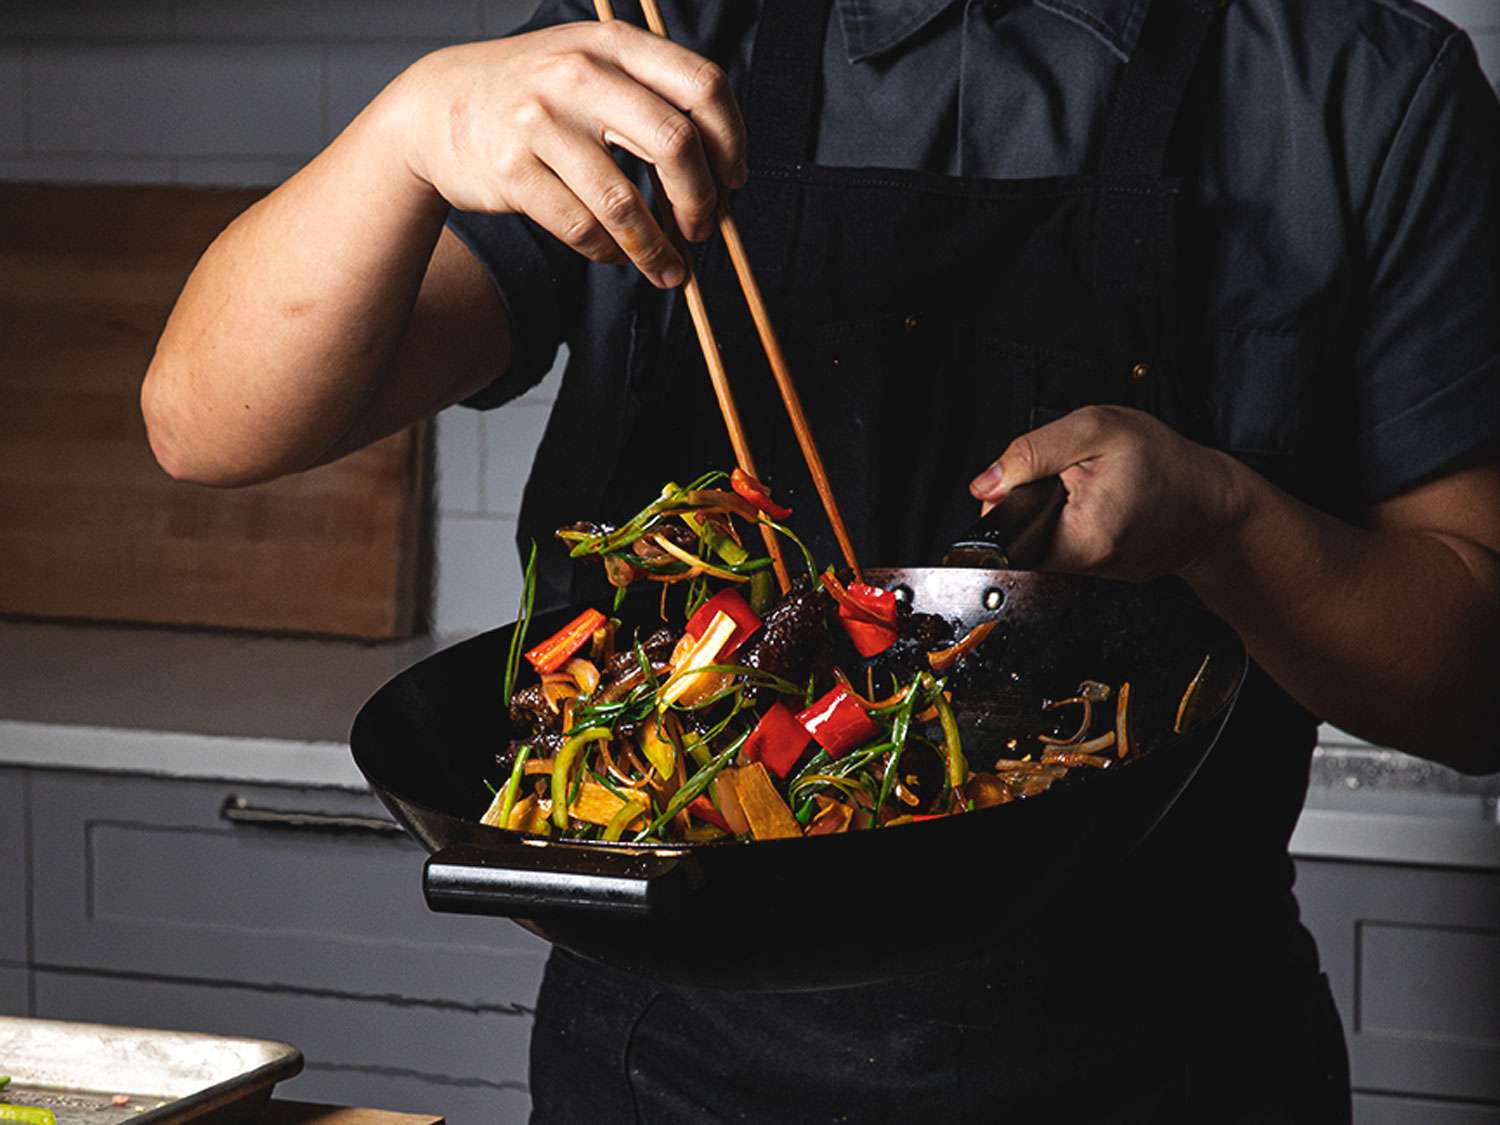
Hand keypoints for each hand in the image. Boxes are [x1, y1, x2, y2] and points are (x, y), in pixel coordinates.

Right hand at [388, 21, 746, 287]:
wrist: (435, 106)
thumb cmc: (534, 95)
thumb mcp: (591, 66)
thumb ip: (650, 98)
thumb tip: (721, 175)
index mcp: (613, 44)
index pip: (703, 86)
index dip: (732, 141)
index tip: (734, 180)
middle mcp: (579, 74)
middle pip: (674, 144)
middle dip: (701, 201)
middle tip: (704, 230)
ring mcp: (541, 122)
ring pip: (624, 203)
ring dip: (657, 248)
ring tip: (669, 270)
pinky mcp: (511, 170)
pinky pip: (581, 228)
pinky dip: (608, 252)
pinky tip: (615, 255)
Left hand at [969, 406, 1246, 581]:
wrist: (1212, 502)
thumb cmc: (1165, 464)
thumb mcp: (1096, 431)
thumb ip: (1031, 453)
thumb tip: (985, 484)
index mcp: (1080, 536)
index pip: (1006, 530)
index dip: (1007, 498)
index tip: (1031, 479)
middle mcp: (1083, 566)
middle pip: (1021, 535)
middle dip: (1033, 501)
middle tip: (1071, 477)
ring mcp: (1091, 576)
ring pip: (1042, 540)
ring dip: (1053, 512)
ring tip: (1089, 491)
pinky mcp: (1100, 575)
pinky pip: (1065, 547)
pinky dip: (1072, 524)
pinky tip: (1099, 508)